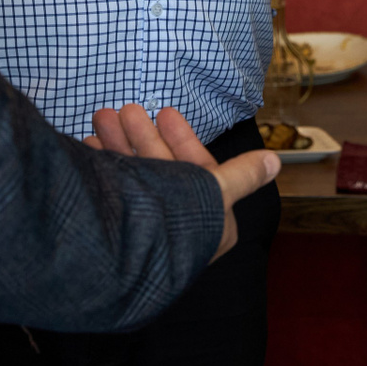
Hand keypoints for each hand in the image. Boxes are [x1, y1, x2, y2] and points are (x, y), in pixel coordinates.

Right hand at [86, 104, 279, 260]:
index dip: (183, 140)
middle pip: (163, 172)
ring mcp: (145, 229)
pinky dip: (103, 165)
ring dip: (120, 144)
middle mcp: (177, 228)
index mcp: (207, 224)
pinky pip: (112, 190)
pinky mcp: (116, 229)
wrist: (119, 255)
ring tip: (102, 118)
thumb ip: (243, 174)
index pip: (199, 173)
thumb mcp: (217, 190)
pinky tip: (91, 147)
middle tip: (124, 110)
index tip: (166, 113)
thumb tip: (274, 163)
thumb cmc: (177, 222)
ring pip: (135, 177)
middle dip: (144, 137)